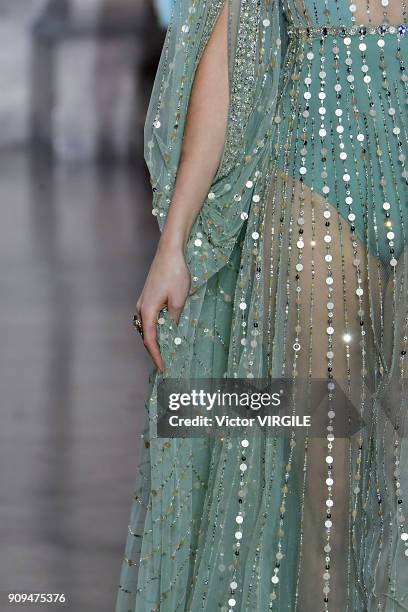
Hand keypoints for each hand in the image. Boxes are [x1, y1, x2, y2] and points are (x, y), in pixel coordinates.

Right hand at [135, 243, 189, 371]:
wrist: (170, 251)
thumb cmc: (175, 273)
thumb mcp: (179, 300)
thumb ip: (174, 319)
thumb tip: (173, 331)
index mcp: (147, 311)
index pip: (150, 340)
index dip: (156, 356)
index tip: (163, 368)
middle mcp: (141, 307)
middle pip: (146, 335)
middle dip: (155, 350)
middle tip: (166, 363)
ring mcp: (143, 301)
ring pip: (147, 326)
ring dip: (156, 339)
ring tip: (168, 350)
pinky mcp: (148, 296)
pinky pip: (150, 318)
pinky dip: (156, 328)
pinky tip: (167, 331)